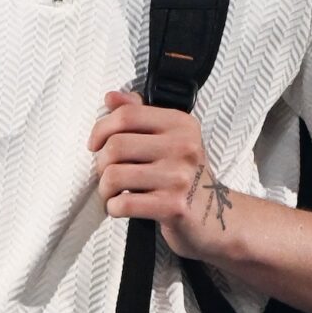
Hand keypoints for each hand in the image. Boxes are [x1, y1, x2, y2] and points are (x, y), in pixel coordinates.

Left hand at [87, 90, 235, 259]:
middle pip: (116, 145)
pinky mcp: (173, 207)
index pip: (126, 115)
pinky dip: (113, 207)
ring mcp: (179, 178)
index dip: (101, 129)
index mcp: (181, 123)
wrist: (216, 215)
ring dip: (105, 188)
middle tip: (107, 173)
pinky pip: (124, 204)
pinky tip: (121, 206)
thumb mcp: (169, 137)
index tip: (95, 144)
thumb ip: (139, 113)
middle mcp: (183, 147)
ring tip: (113, 192)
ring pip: (114, 175)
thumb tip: (111, 97)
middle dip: (101, 163)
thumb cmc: (183, 174)